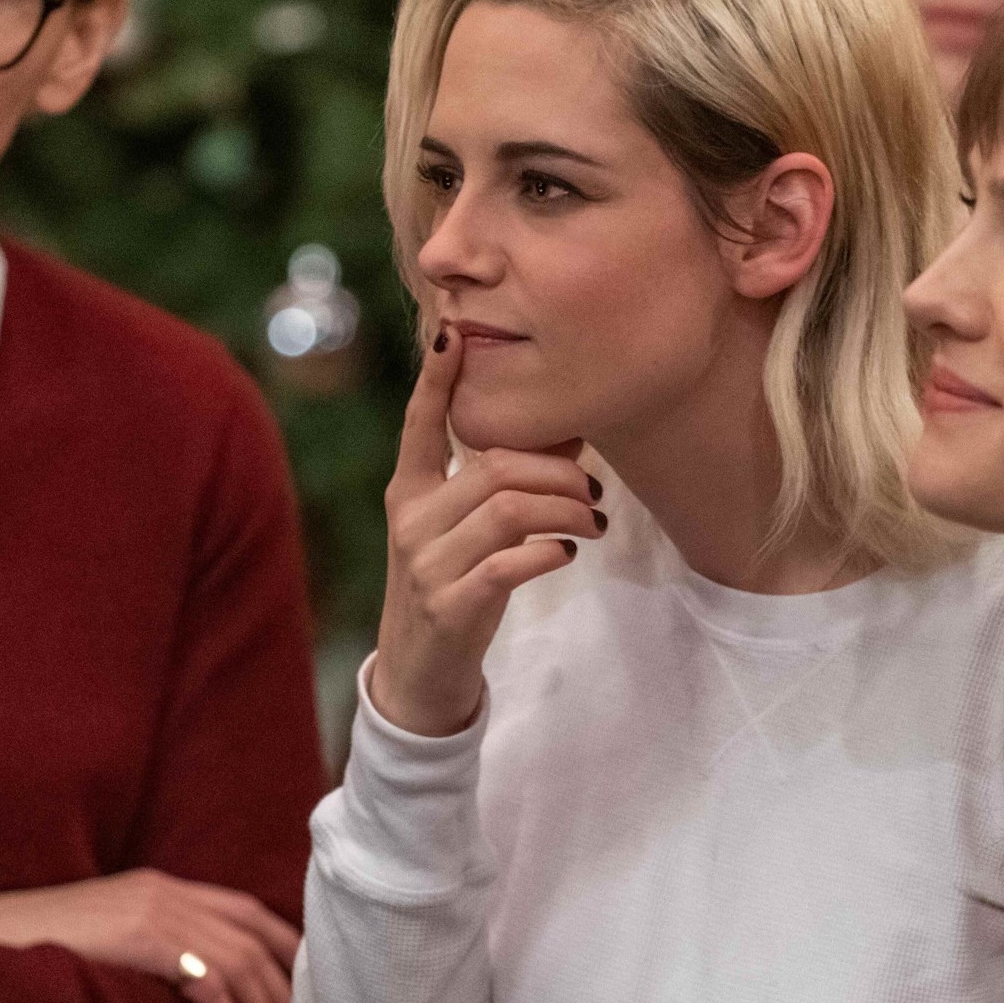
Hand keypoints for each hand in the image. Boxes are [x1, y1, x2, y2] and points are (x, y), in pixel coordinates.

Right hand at [0, 872, 299, 1002]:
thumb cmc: (32, 947)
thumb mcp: (104, 935)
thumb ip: (147, 945)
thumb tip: (184, 985)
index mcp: (161, 886)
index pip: (246, 910)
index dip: (285, 946)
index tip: (305, 986)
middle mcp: (167, 892)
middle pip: (253, 938)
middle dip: (284, 990)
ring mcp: (155, 911)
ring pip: (240, 962)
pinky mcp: (143, 938)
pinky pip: (207, 980)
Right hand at [367, 325, 602, 737]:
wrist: (419, 672)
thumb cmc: (452, 584)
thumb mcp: (460, 529)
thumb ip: (496, 482)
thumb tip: (566, 434)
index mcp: (409, 491)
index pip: (419, 424)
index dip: (434, 378)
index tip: (450, 330)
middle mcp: (411, 520)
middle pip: (496, 468)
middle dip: (558, 471)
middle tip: (593, 488)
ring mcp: (426, 564)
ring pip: (509, 511)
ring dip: (567, 510)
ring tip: (595, 520)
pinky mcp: (449, 606)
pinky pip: (508, 564)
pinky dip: (549, 551)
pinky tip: (566, 552)